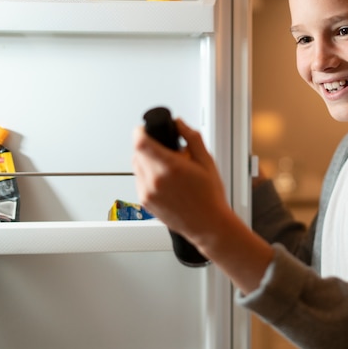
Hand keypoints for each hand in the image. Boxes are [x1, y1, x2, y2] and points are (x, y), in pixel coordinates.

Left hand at [132, 118, 274, 293]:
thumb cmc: (210, 198)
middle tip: (164, 150)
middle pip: (137, 153)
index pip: (140, 142)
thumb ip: (192, 138)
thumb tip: (179, 124)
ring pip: (136, 167)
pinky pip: (139, 181)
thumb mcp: (207, 161)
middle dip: (147, 146)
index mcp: (170, 168)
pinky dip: (147, 176)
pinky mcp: (145, 202)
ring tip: (168, 168)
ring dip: (146, 161)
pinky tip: (166, 181)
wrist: (208, 224)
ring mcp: (148, 193)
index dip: (140, 131)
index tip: (144, 129)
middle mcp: (155, 180)